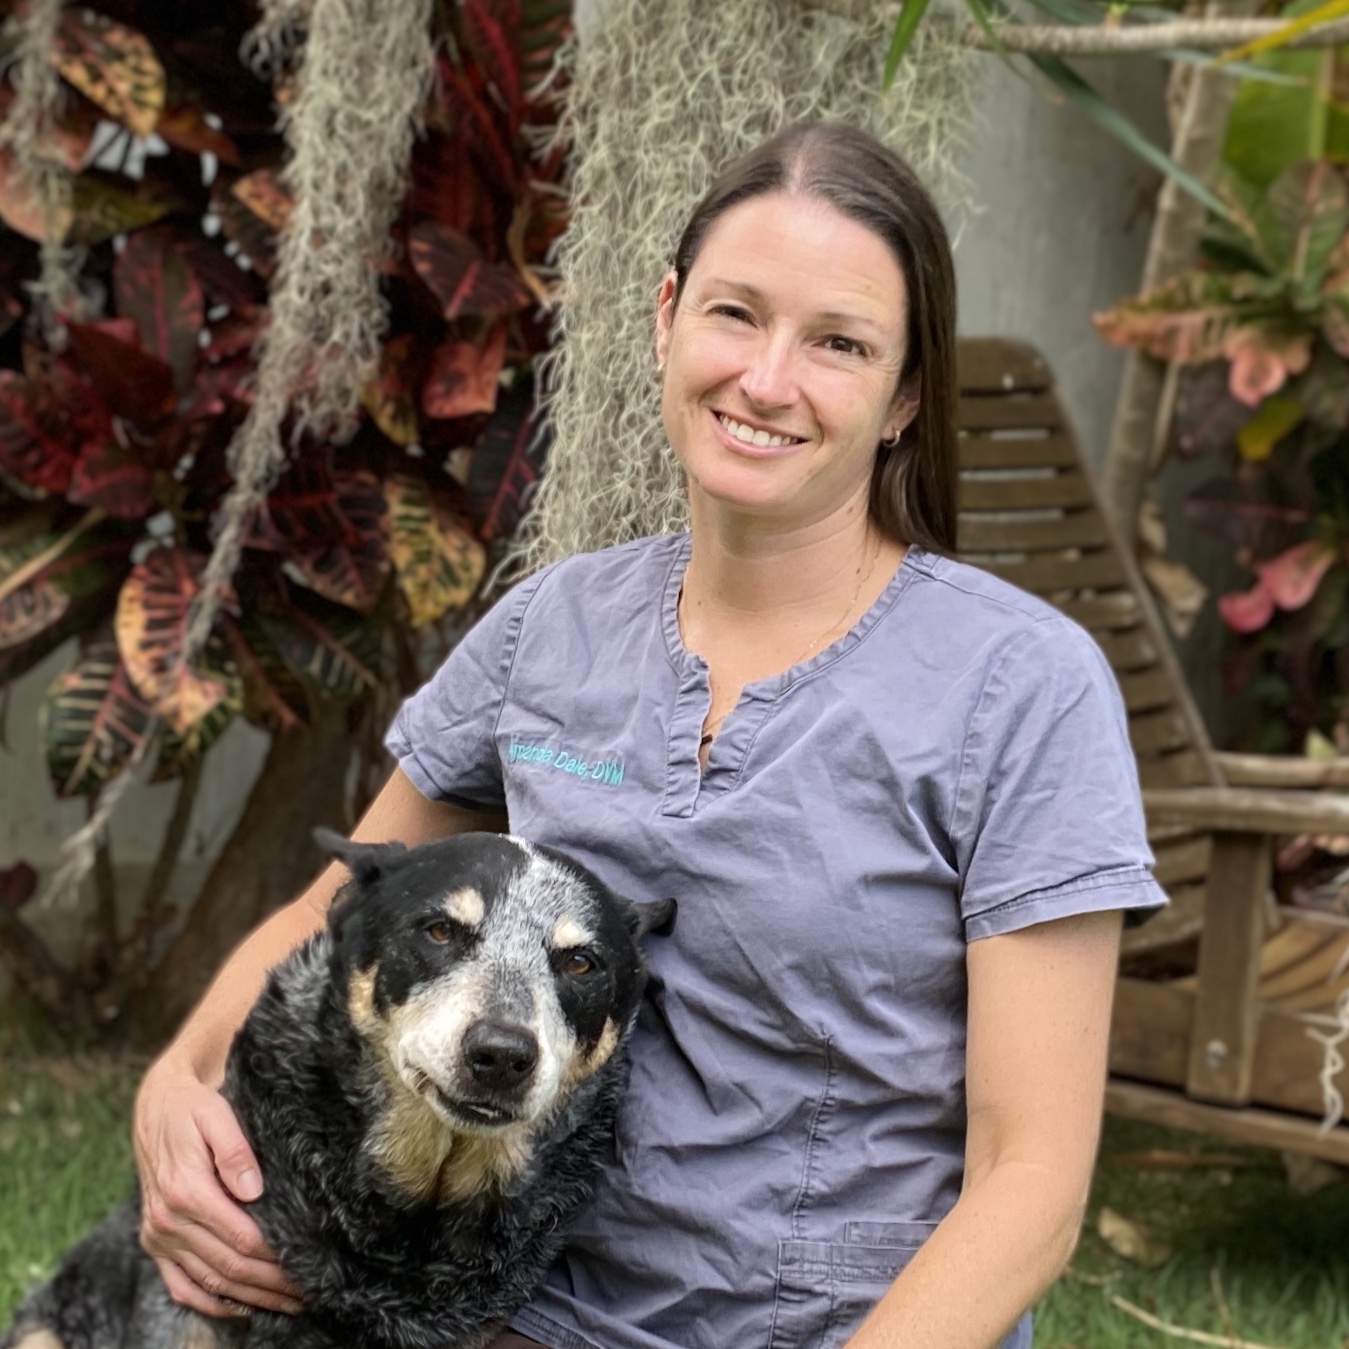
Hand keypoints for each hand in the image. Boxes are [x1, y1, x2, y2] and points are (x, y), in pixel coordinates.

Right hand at [133, 1057, 303, 1317]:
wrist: (155, 1106)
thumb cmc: (193, 1107)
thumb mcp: (215, 1114)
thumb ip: (234, 1151)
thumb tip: (253, 1189)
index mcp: (186, 1192)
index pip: (241, 1238)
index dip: (275, 1257)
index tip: (307, 1264)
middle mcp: (168, 1222)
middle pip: (228, 1266)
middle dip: (270, 1284)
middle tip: (308, 1293)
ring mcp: (158, 1236)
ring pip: (209, 1282)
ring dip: (249, 1298)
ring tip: (286, 1305)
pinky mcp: (154, 1242)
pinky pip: (180, 1286)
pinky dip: (210, 1302)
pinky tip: (240, 1307)